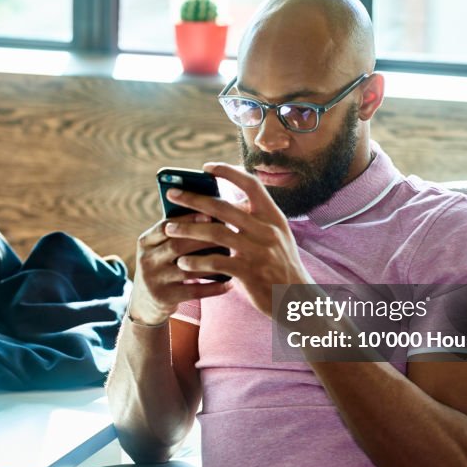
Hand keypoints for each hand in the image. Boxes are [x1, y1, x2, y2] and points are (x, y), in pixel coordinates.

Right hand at [128, 213, 233, 324]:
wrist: (145, 304)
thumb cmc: (162, 266)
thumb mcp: (159, 248)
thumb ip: (176, 233)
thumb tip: (210, 212)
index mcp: (145, 242)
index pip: (166, 226)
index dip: (187, 220)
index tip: (210, 214)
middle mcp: (146, 260)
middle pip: (177, 245)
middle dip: (203, 238)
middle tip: (226, 234)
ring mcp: (154, 280)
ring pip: (187, 269)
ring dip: (212, 262)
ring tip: (232, 257)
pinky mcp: (164, 298)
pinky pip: (193, 291)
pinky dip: (213, 287)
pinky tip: (229, 283)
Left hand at [163, 162, 312, 317]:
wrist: (297, 299)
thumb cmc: (279, 264)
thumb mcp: (276, 236)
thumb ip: (253, 220)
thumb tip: (219, 204)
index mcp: (273, 216)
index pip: (252, 184)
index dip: (229, 172)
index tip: (206, 167)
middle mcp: (267, 230)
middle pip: (223, 206)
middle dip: (193, 198)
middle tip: (172, 193)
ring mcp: (259, 251)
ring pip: (215, 232)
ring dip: (188, 229)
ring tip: (169, 228)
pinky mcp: (249, 273)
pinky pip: (216, 262)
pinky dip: (196, 262)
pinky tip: (183, 263)